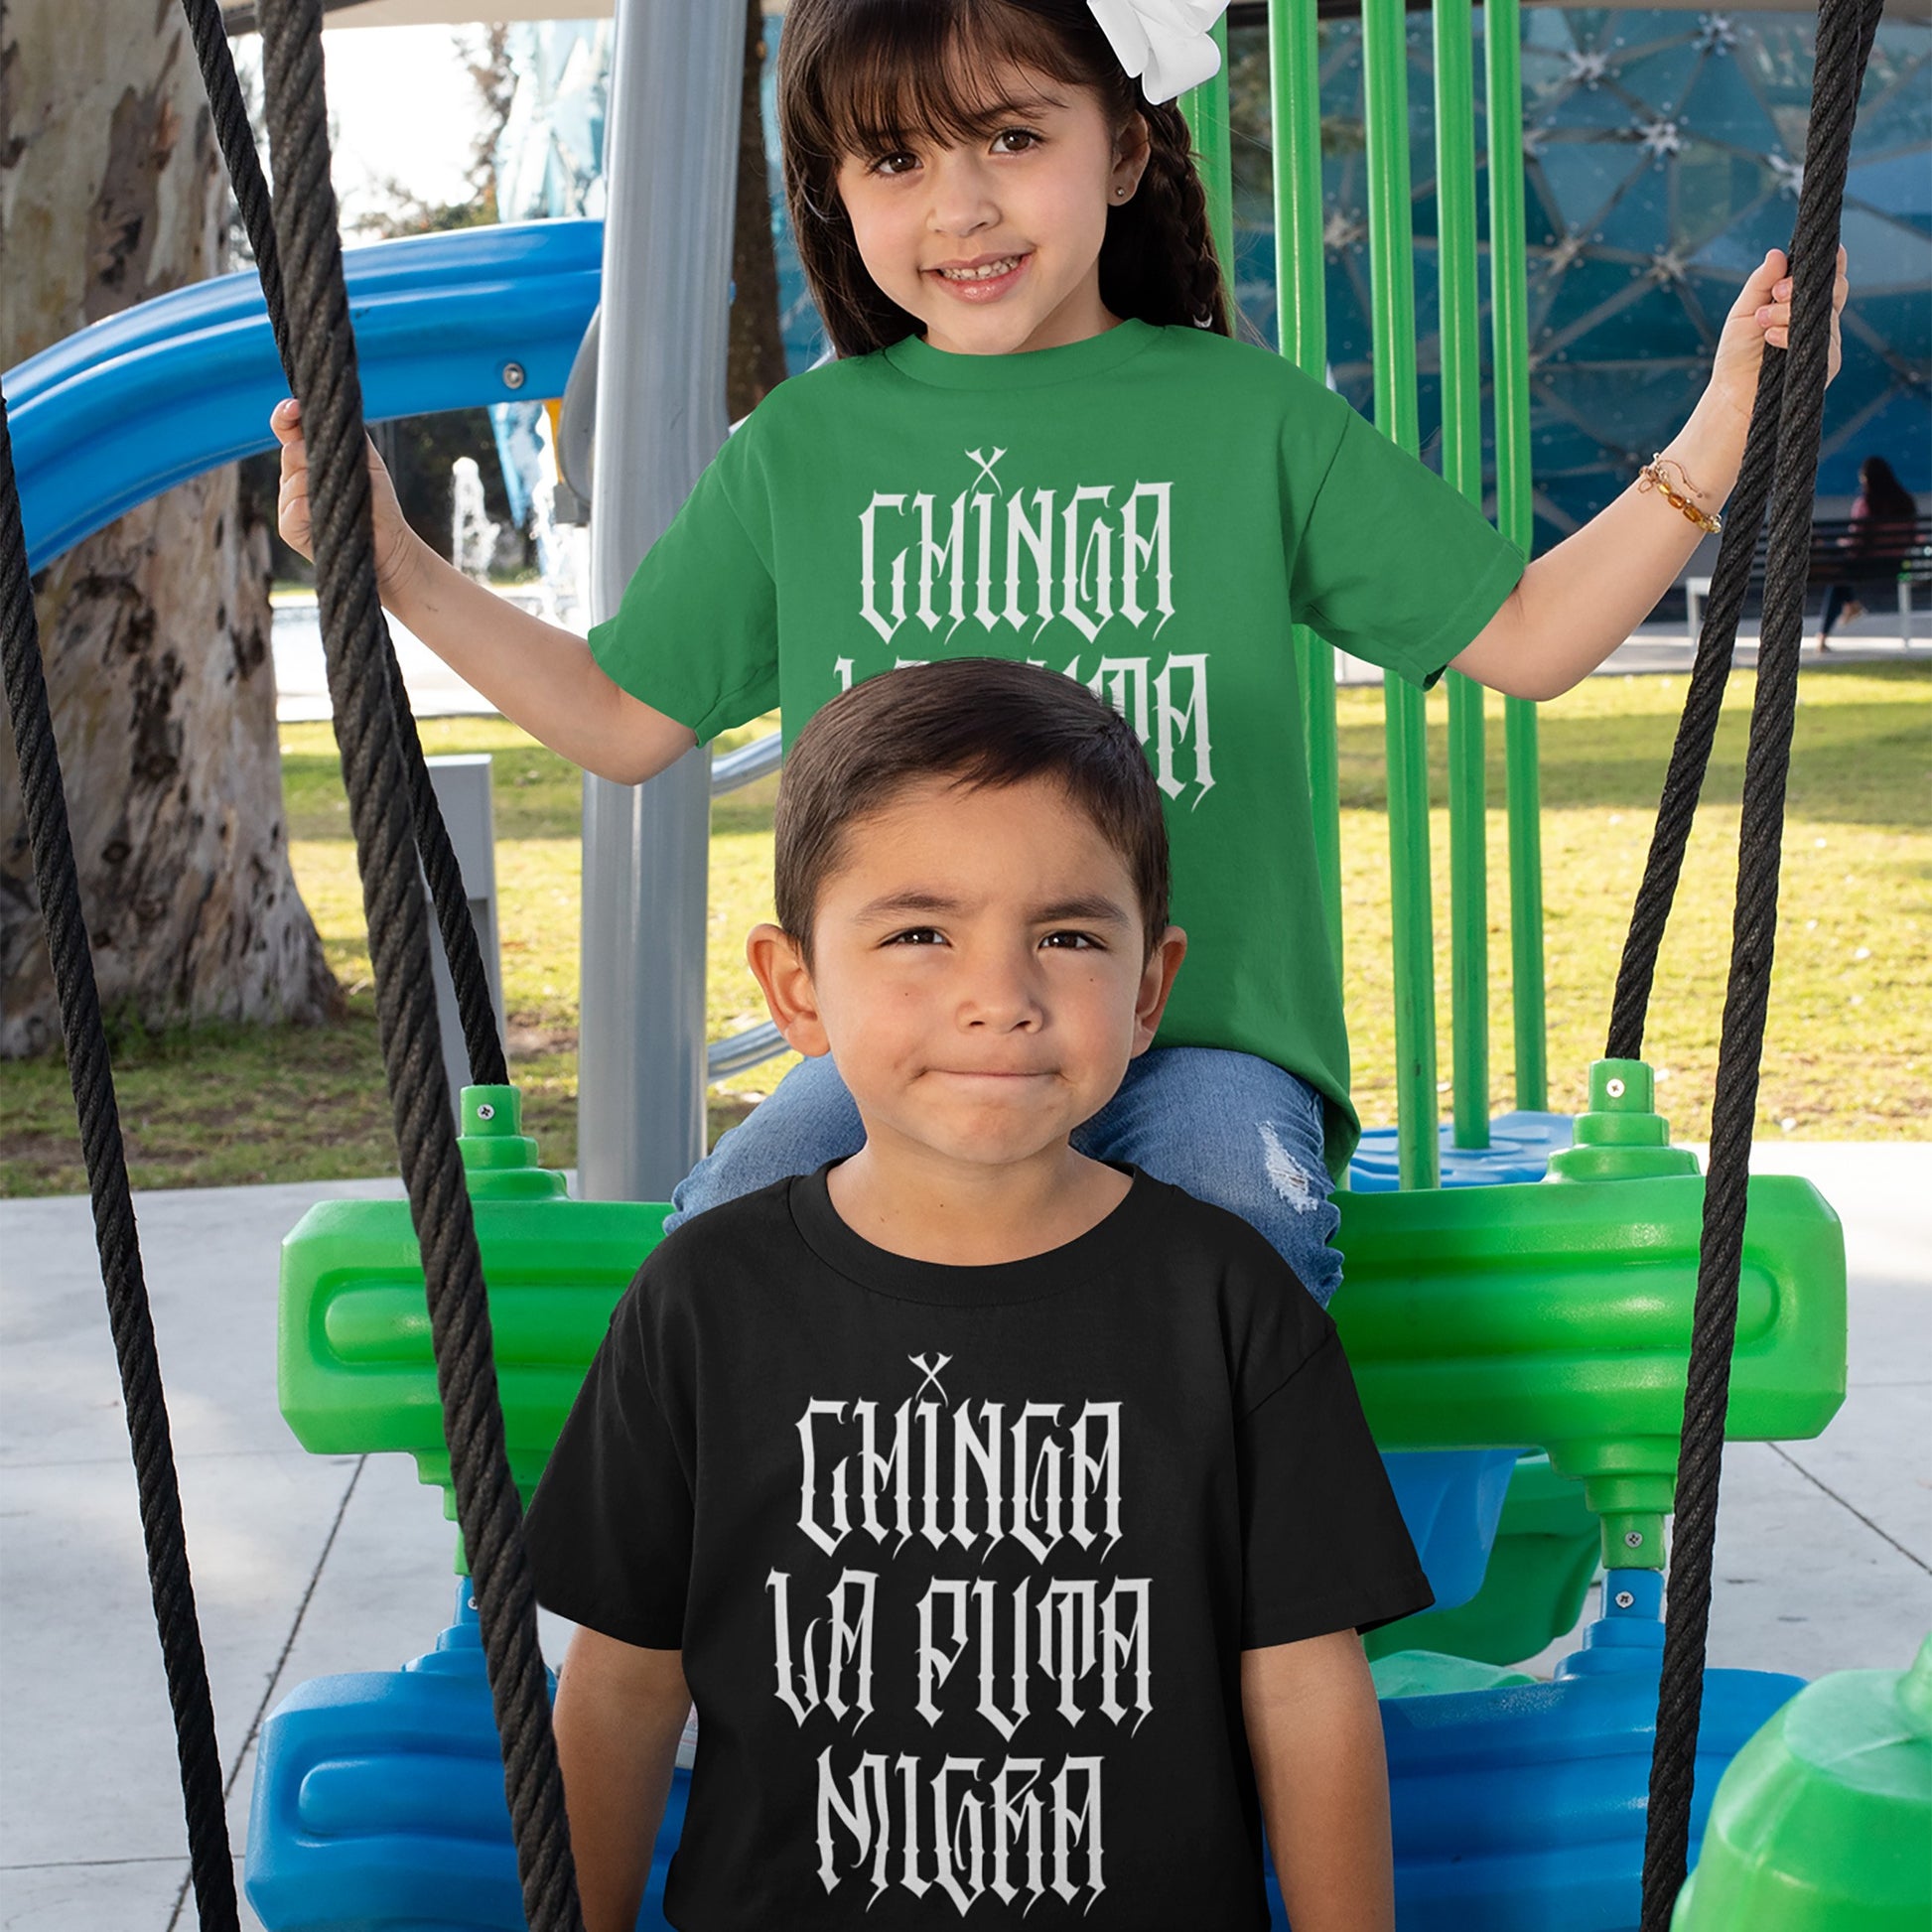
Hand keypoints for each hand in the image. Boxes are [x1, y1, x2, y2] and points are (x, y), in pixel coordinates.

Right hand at [269, 397, 418, 596]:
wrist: (389, 543)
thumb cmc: (377, 500)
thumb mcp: (367, 460)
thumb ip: (350, 433)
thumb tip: (335, 407)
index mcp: (308, 458)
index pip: (287, 430)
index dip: (286, 416)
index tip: (294, 408)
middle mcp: (293, 478)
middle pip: (290, 452)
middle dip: (310, 453)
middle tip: (338, 468)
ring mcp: (289, 503)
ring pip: (292, 480)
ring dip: (317, 484)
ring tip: (342, 497)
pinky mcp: (290, 529)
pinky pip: (293, 509)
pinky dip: (307, 507)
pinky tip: (323, 511)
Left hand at [1706, 245, 1848, 421]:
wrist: (1732, 394)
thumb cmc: (1738, 352)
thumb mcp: (1745, 311)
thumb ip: (1761, 283)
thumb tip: (1776, 253)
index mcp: (1803, 300)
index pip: (1827, 275)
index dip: (1830, 261)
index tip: (1819, 252)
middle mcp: (1819, 317)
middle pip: (1835, 287)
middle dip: (1804, 285)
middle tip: (1777, 292)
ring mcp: (1825, 339)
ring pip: (1825, 312)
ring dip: (1790, 311)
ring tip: (1763, 319)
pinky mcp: (1826, 363)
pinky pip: (1822, 342)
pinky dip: (1792, 335)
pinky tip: (1771, 338)